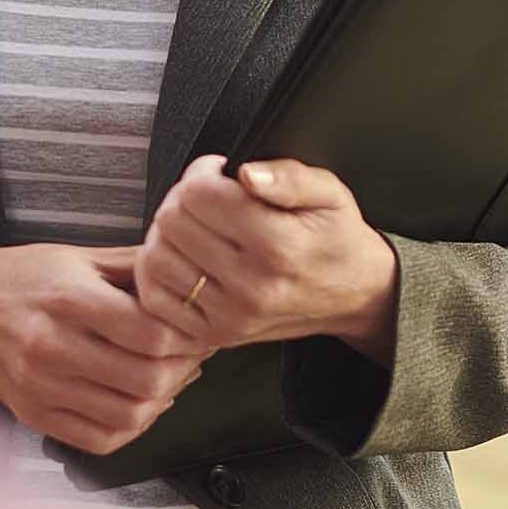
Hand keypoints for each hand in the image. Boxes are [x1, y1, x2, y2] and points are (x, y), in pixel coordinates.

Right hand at [0, 243, 211, 454]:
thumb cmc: (23, 277)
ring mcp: (42, 388)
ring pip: (128, 415)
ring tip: (168, 380)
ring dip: (162, 402)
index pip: (150, 335)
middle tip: (190, 356)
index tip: (195, 331)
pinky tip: (138, 404)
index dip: (186, 338)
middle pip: (145, 379)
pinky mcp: (35, 415)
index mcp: (69, 300)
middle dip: (182, 370)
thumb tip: (186, 278)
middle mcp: (53, 347)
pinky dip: (131, 428)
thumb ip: (136, 267)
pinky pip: (99, 439)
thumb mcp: (81, 257)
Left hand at [135, 156, 400, 362]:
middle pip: (173, 222)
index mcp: (279, 246)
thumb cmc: (336, 238)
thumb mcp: (329, 193)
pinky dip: (159, 273)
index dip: (202, 173)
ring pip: (156, 258)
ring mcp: (231, 316)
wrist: (352, 295)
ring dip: (167, 233)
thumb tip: (247, 173)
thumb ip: (288, 176)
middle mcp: (253, 287)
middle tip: (207, 198)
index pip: (199, 195)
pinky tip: (185, 257)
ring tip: (196, 226)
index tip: (220, 174)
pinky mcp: (216, 335)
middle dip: (182, 199)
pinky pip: (155, 299)